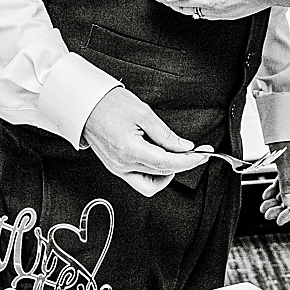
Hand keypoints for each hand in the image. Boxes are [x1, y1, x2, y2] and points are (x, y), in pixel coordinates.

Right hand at [80, 86, 209, 196]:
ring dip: (167, 172)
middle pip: (162, 174)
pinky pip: (140, 179)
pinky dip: (154, 172)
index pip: (168, 164)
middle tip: (195, 151)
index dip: (189, 161)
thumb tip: (185, 148)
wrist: (85, 105)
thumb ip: (166, 135)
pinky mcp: (116, 168)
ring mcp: (118, 169)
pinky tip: (160, 157)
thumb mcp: (144, 114)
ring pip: (151, 183)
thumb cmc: (110, 105)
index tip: (204, 154)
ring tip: (174, 154)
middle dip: (182, 164)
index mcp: (130, 151)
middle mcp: (123, 166)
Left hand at [258, 139, 289, 225]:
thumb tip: (289, 202)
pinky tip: (266, 195)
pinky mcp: (288, 163)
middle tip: (266, 214)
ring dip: (276, 199)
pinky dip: (275, 188)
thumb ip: (287, 181)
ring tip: (263, 207)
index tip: (278, 220)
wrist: (284, 114)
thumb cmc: (286, 134)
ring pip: (287, 189)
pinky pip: (283, 180)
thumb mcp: (285, 159)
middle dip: (280, 207)